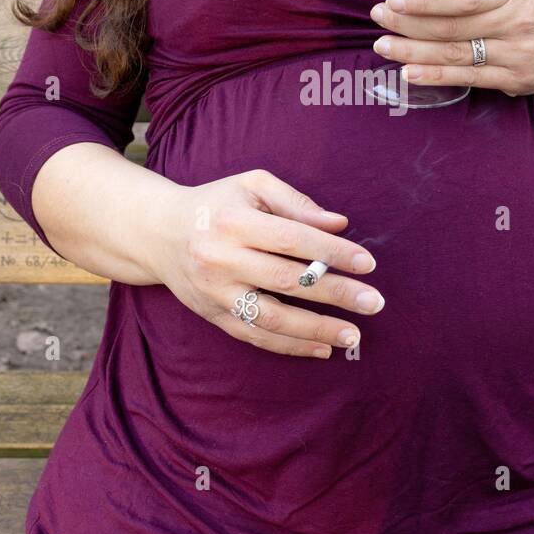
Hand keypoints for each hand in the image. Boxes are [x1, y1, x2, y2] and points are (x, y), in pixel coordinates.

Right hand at [153, 169, 383, 358]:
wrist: (158, 233)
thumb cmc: (217, 204)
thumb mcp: (252, 186)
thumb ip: (296, 202)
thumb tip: (340, 224)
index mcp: (234, 222)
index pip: (291, 239)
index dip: (331, 252)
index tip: (367, 263)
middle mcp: (221, 259)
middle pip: (286, 281)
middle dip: (335, 294)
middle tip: (374, 303)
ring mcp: (215, 293)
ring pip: (271, 318)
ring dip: (316, 330)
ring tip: (353, 336)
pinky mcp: (212, 316)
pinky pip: (255, 336)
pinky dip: (290, 346)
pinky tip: (322, 348)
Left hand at [370, 0, 533, 94]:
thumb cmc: (525, 10)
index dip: (425, 2)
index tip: (393, 0)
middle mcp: (517, 22)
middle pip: (453, 27)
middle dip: (409, 23)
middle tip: (378, 18)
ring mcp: (517, 54)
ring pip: (455, 54)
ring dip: (414, 52)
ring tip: (383, 46)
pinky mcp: (513, 80)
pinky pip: (467, 79)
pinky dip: (435, 76)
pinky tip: (409, 72)